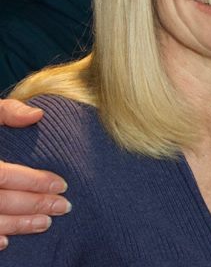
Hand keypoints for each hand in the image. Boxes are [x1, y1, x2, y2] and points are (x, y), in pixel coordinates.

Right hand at [0, 99, 70, 249]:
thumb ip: (8, 111)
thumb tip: (38, 115)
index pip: (3, 175)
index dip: (33, 181)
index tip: (62, 184)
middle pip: (0, 201)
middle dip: (34, 205)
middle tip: (63, 207)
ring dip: (17, 225)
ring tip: (46, 224)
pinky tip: (7, 241)